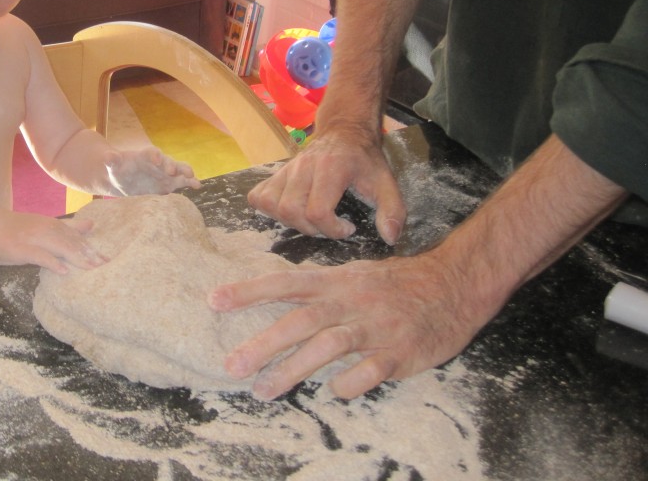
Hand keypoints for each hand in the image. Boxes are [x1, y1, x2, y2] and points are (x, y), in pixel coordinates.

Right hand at [0, 212, 106, 273]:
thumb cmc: (19, 229)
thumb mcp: (46, 224)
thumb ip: (69, 226)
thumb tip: (92, 224)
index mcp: (53, 225)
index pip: (77, 238)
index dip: (91, 249)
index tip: (107, 260)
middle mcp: (47, 230)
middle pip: (71, 243)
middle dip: (89, 255)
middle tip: (105, 266)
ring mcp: (34, 239)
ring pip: (59, 247)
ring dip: (76, 258)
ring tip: (91, 268)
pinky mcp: (23, 249)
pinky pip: (40, 256)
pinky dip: (52, 262)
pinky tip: (63, 271)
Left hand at [106, 147, 200, 195]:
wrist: (123, 180)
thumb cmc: (117, 170)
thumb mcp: (112, 165)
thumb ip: (112, 160)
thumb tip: (108, 157)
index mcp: (145, 156)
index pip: (151, 153)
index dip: (154, 155)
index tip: (156, 159)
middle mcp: (158, 163)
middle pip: (168, 161)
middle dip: (172, 165)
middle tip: (174, 170)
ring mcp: (165, 173)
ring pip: (178, 171)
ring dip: (185, 172)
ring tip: (192, 177)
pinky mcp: (169, 184)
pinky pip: (182, 182)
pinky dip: (190, 182)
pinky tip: (198, 186)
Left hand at [209, 251, 482, 399]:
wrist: (453, 286)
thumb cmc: (396, 284)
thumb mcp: (354, 276)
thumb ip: (318, 290)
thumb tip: (277, 298)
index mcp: (337, 281)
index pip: (286, 283)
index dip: (249, 291)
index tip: (214, 301)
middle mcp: (351, 301)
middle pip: (301, 321)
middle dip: (263, 343)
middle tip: (231, 365)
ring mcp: (375, 327)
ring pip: (328, 346)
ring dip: (293, 369)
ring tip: (264, 390)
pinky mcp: (399, 353)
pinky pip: (369, 372)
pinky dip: (348, 383)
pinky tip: (333, 392)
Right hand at [248, 122, 404, 242]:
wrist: (344, 131)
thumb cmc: (364, 160)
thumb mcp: (386, 182)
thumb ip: (392, 209)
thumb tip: (389, 237)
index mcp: (331, 168)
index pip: (317, 211)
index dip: (332, 229)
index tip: (348, 227)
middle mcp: (304, 167)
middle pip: (291, 210)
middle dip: (312, 229)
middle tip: (329, 225)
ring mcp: (286, 169)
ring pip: (272, 205)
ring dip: (291, 222)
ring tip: (311, 219)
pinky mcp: (276, 173)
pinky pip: (258, 196)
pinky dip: (269, 210)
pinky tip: (291, 211)